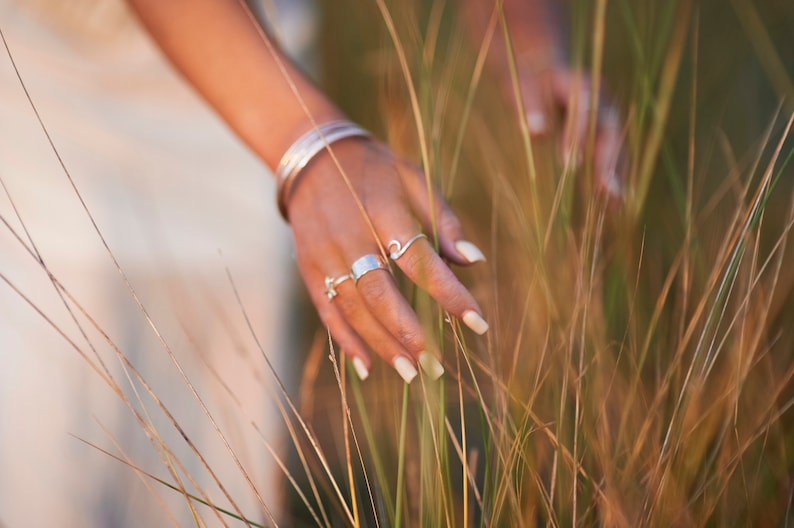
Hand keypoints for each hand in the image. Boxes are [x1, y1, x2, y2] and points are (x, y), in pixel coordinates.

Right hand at [285, 137, 488, 382]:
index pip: (420, 260)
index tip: (478, 323)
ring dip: (381, 345)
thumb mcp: (414, 179)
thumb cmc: (376, 171)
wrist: (312, 159)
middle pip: (379, 293)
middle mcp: (351, 236)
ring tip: (410, 373)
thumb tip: (473, 260)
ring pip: (353, 309)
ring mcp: (324, 255)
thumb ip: (443, 220)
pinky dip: (346, 341)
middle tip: (435, 365)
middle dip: (408, 333)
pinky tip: (366, 369)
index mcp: (384, 210)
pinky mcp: (308, 268)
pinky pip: (327, 311)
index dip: (449, 293)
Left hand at [513, 63, 625, 199]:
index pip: (584, 110)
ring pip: (618, 148)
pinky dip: (614, 179)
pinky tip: (614, 206)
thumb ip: (531, 108)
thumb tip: (537, 132)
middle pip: (611, 133)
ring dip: (618, 177)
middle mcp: (602, 102)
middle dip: (610, 163)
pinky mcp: (605, 134)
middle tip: (609, 193)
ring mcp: (608, 118)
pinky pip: (615, 157)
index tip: (571, 163)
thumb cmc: (532, 80)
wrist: (545, 68)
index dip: (579, 135)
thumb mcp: (525, 88)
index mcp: (582, 86)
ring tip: (617, 207)